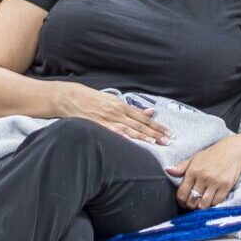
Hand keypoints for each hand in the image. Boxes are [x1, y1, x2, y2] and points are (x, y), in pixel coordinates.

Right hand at [56, 88, 171, 144]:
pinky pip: (112, 132)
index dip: (157, 125)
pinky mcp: (98, 126)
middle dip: (154, 133)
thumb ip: (132, 108)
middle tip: (167, 140)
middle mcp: (117, 113)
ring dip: (142, 136)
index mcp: (122, 106)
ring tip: (155, 142)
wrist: (71, 98)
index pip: (144, 118)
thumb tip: (150, 112)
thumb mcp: (114, 100)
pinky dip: (121, 137)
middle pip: (139, 125)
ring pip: (128, 130)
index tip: (168, 132)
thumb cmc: (93, 99)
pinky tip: (129, 142)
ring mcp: (108, 120)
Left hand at [167, 134, 240, 209]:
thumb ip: (181, 167)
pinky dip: (213, 205)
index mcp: (193, 170)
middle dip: (191, 205)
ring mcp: (215, 182)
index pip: (182, 193)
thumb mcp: (195, 158)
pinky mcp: (226, 186)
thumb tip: (168, 171)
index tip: (183, 202)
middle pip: (192, 201)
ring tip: (202, 203)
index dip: (181, 201)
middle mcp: (203, 177)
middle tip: (193, 204)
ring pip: (204, 205)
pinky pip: (217, 202)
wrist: (234, 150)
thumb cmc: (213, 154)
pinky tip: (212, 201)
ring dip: (202, 207)